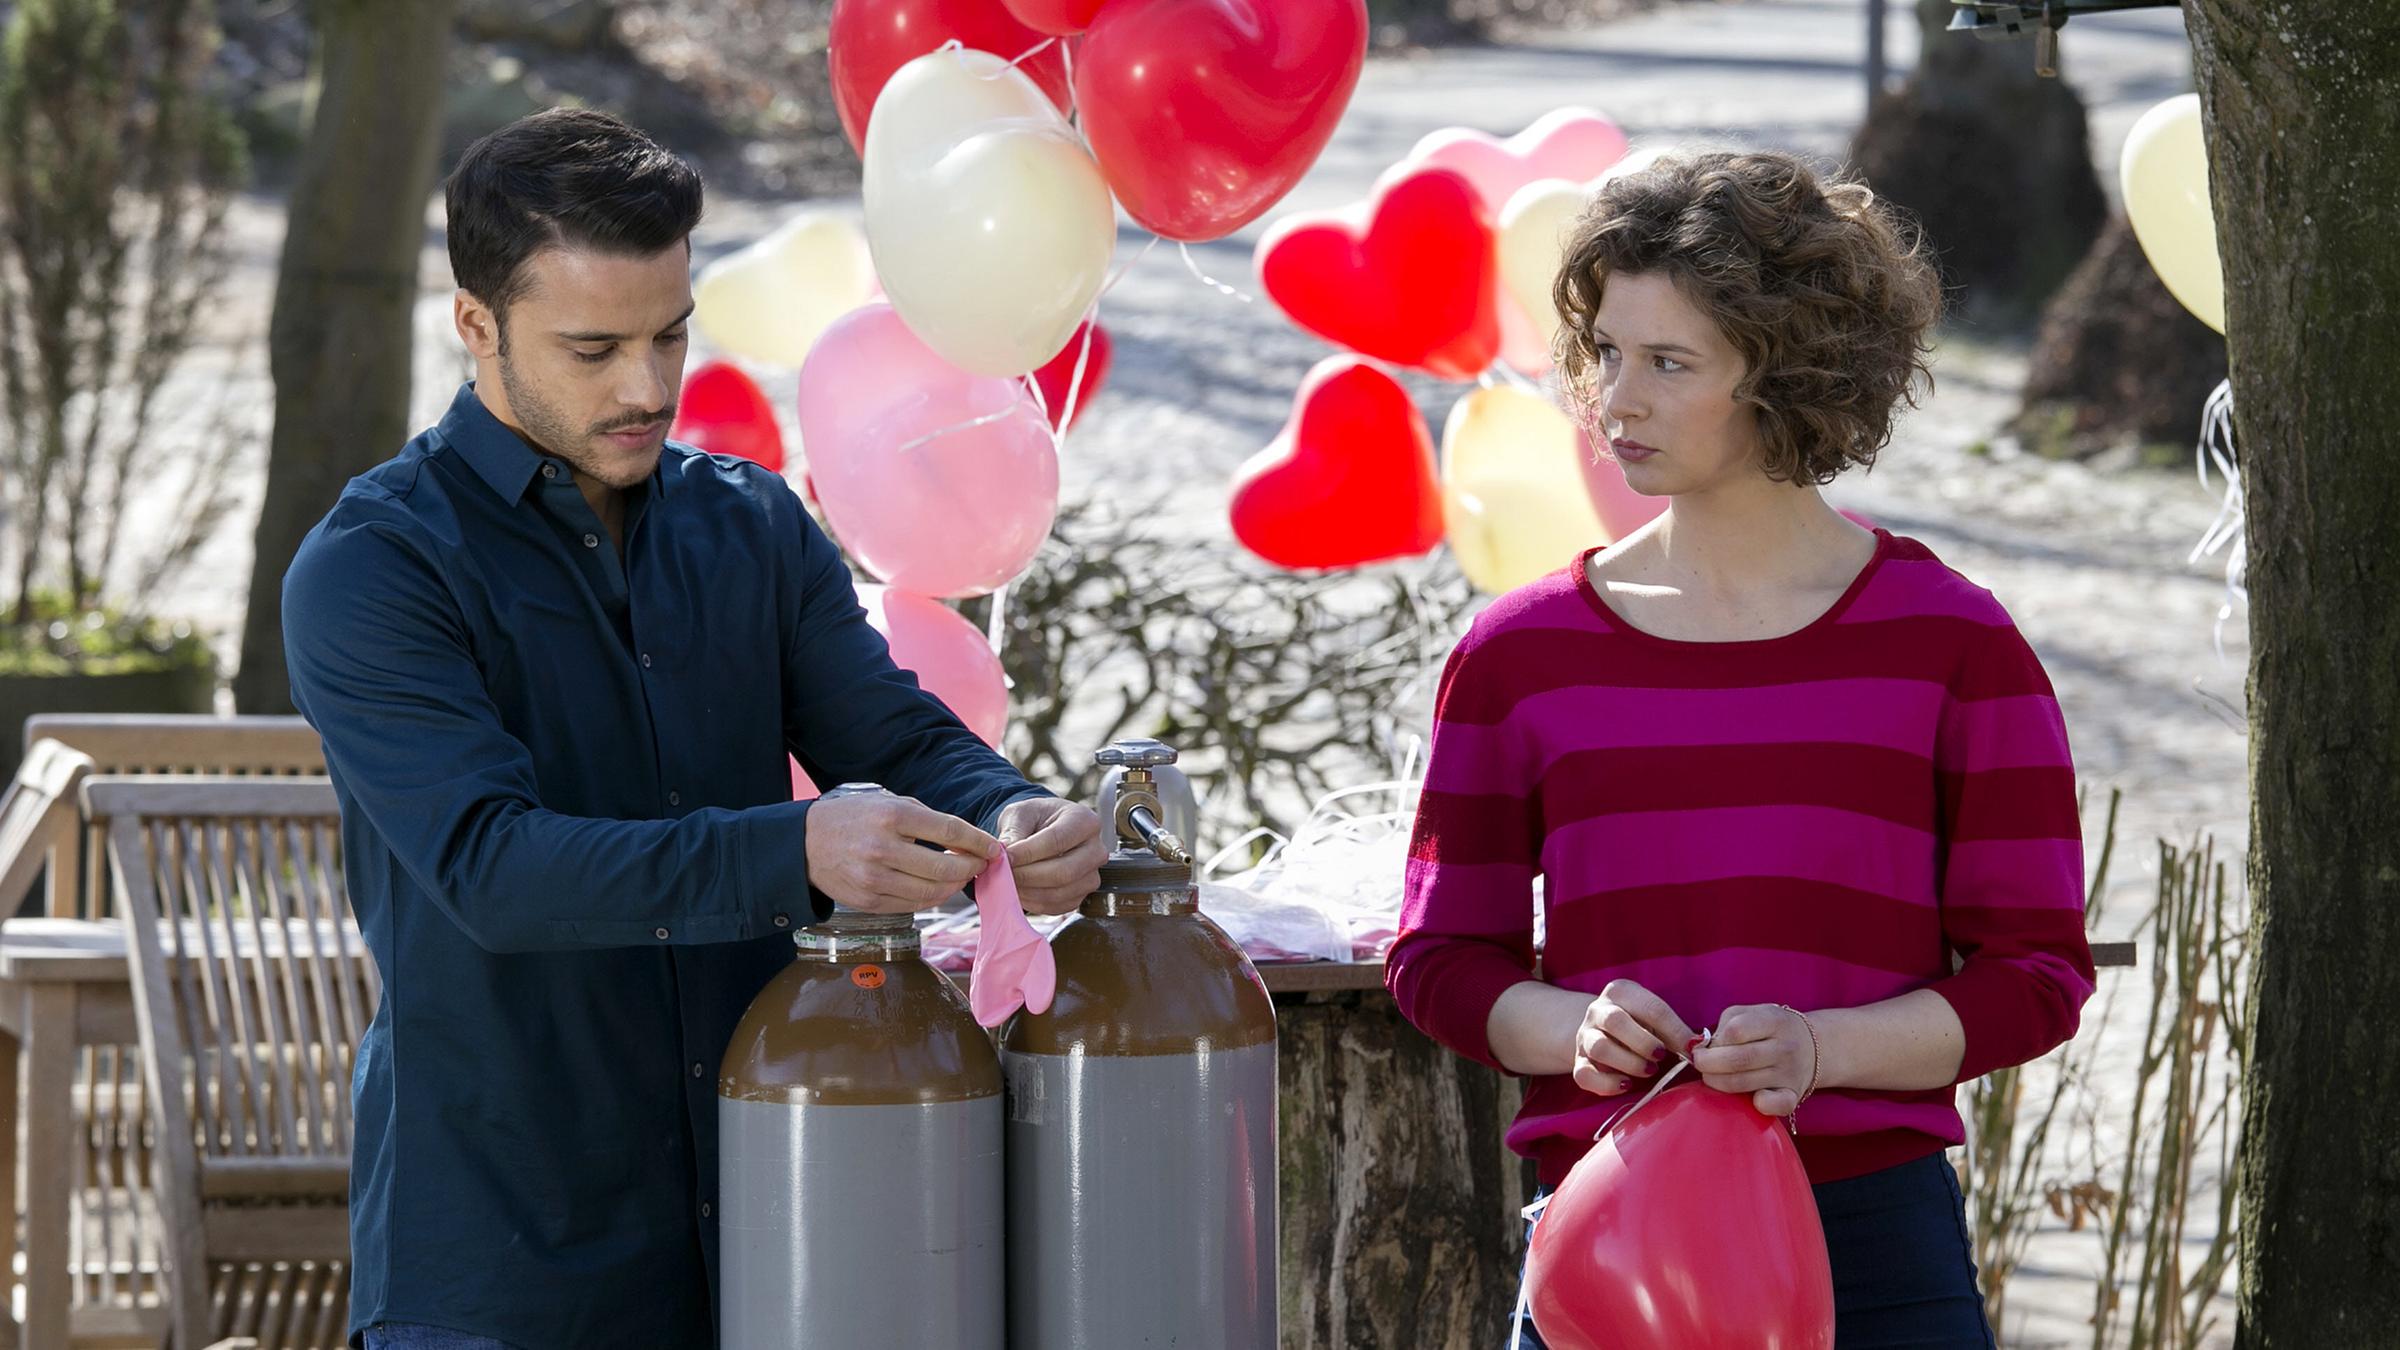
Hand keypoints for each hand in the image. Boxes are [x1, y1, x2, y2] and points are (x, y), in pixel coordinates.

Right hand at [804, 793, 994, 913]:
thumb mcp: (889, 803)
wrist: (806, 844)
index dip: (978, 841)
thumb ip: (927, 820)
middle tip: (981, 864)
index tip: (994, 848)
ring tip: (961, 875)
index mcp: (892, 817)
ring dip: (955, 885)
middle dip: (972, 867)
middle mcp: (883, 848)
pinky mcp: (869, 902)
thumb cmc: (855, 818)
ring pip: (933, 891)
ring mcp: (874, 879)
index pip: (949, 831)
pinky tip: (938, 886)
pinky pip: (914, 905)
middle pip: (945, 867)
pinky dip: (933, 897)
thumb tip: (967, 841)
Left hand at [995, 797, 1106, 915]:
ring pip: (1060, 892)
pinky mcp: (1082, 895)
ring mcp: (1092, 876)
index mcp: (1085, 821)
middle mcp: (1096, 850)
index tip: (1005, 857)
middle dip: (1028, 875)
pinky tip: (1019, 890)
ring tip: (1008, 882)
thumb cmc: (1035, 819)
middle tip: (1004, 873)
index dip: (1028, 852)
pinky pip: (1057, 906)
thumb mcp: (1021, 813)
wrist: (1045, 831)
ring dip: (1029, 891)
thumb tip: (1004, 851)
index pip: (1057, 840)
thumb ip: (1013, 830)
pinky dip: (1033, 902)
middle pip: (1064, 871)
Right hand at [1571, 979, 1699, 1098]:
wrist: (1602, 1030)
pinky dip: (1607, 1084)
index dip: (1675, 1030)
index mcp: (1620, 992)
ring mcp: (1584, 1036)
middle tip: (1661, 1056)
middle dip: (1643, 1042)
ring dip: (1629, 1063)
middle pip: (1615, 1021)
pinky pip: (1584, 1075)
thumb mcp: (1655, 1019)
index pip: (1650, 1007)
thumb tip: (1697, 1047)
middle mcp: (1598, 1010)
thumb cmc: (1639, 1024)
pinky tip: (1626, 1084)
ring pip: (1599, 1047)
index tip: (1691, 1048)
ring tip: (1648, 1070)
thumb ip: (1674, 1030)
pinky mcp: (1578, 1061)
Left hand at [1690, 1003, 1818, 1116]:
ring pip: (1744, 1083)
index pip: (1736, 1030)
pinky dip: (1761, 1104)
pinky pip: (1778, 1105)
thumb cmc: (1768, 1029)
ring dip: (1719, 1082)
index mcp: (1774, 1020)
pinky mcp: (1793, 1095)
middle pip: (1738, 1059)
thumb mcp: (1749, 1014)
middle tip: (1700, 1064)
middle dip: (1708, 1064)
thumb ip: (1725, 1025)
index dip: (1715, 1040)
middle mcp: (1784, 1047)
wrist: (1811, 1046)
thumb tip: (1704, 1048)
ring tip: (1712, 1077)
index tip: (1707, 1045)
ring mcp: (1790, 1073)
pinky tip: (1749, 1099)